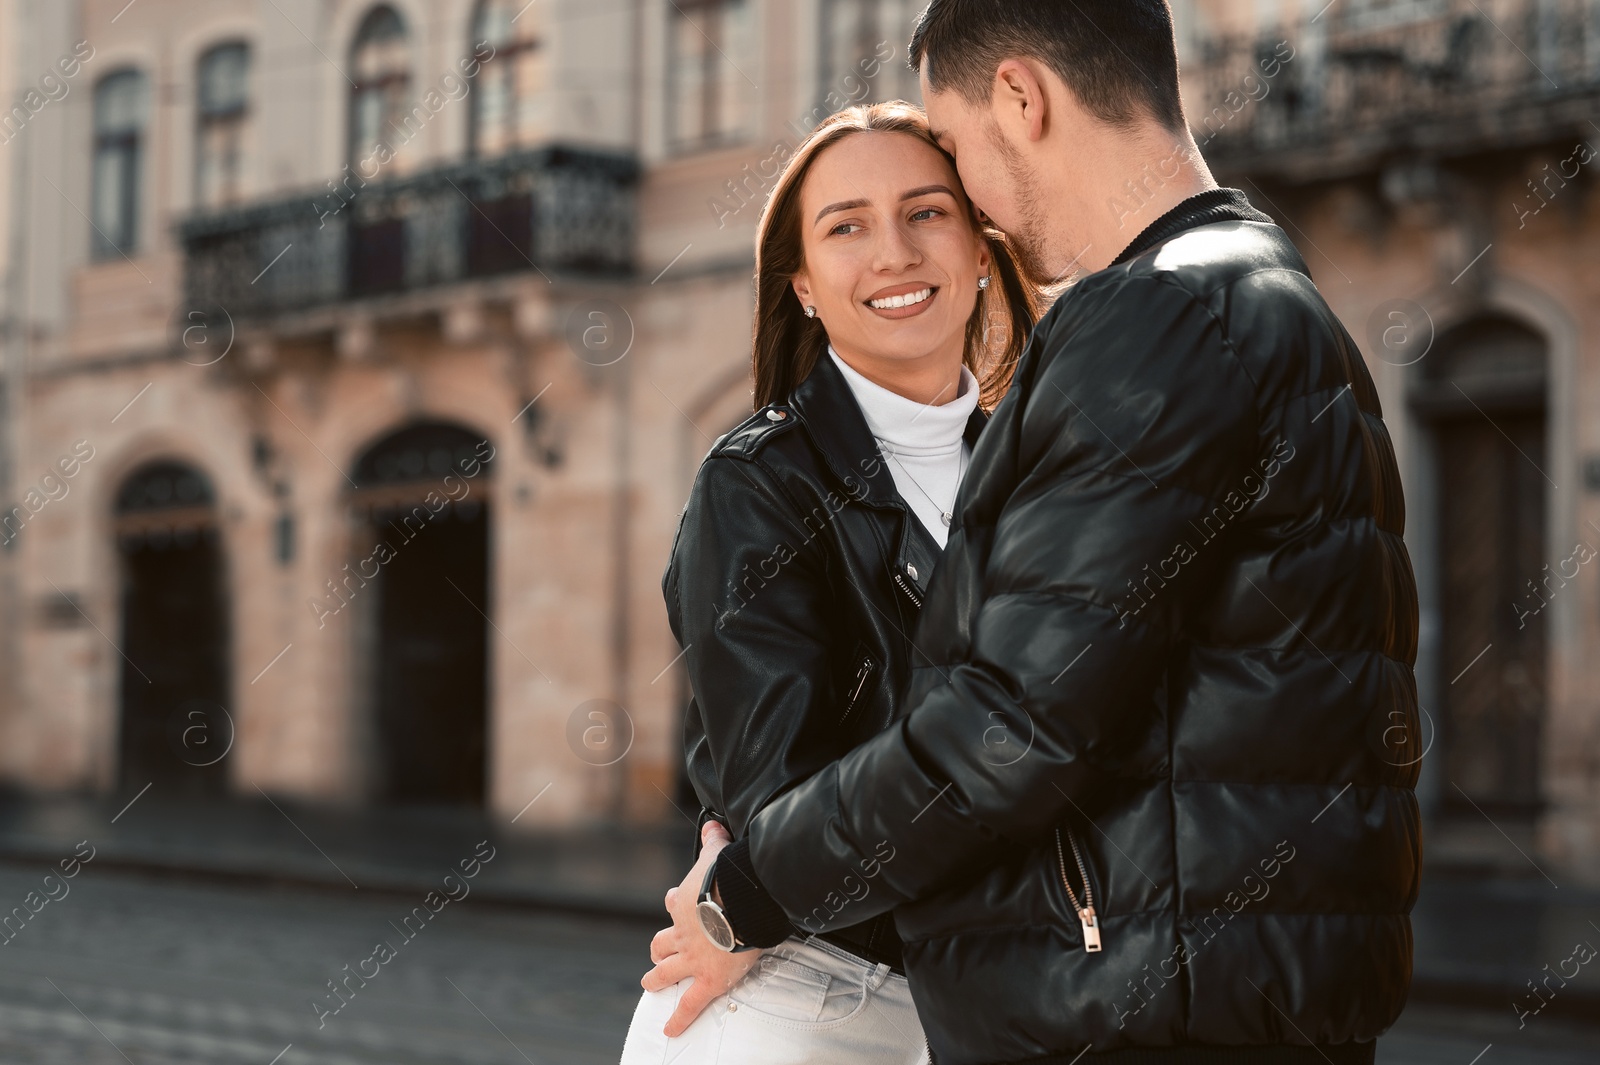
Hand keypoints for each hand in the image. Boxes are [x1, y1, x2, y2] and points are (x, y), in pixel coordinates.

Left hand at [640, 820, 764, 1036]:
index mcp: (685, 902)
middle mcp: (682, 932)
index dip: (673, 904)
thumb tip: (713, 823)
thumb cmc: (730, 876)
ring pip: (665, 972)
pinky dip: (679, 1018)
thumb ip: (713, 839)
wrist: (738, 901)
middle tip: (656, 955)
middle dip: (658, 948)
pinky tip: (671, 1029)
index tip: (672, 902)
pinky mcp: (706, 980)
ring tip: (651, 984)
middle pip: (661, 942)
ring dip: (657, 978)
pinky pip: (690, 1004)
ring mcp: (691, 958)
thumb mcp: (717, 852)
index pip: (673, 903)